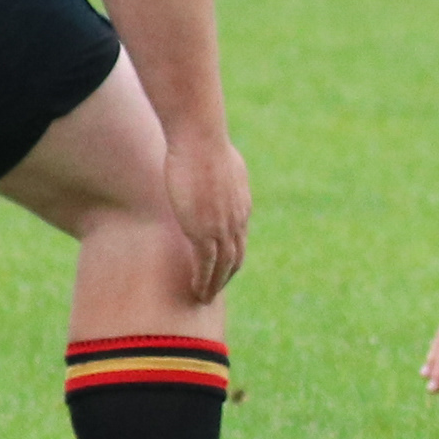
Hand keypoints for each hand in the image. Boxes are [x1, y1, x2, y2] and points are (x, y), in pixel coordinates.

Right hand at [161, 131, 251, 300]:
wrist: (200, 139)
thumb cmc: (204, 142)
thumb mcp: (221, 159)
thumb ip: (222, 173)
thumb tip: (215, 167)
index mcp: (242, 204)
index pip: (240, 238)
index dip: (231, 254)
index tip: (222, 266)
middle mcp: (238, 219)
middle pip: (236, 257)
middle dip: (226, 276)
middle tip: (215, 289)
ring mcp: (222, 227)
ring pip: (223, 267)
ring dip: (214, 286)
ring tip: (204, 299)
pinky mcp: (203, 231)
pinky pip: (206, 265)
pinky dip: (203, 281)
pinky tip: (196, 291)